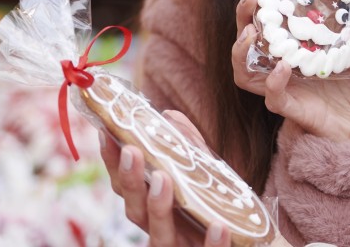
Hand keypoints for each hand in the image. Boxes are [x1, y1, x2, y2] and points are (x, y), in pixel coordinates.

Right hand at [99, 111, 233, 245]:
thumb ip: (188, 149)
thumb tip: (169, 115)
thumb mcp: (203, 176)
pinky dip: (212, 244)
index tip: (106, 132)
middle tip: (132, 151)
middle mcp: (160, 231)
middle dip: (131, 182)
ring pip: (160, 237)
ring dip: (158, 208)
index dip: (112, 163)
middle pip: (135, 211)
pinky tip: (219, 227)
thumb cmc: (215, 211)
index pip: (125, 188)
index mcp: (154, 210)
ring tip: (163, 179)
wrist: (243, 241)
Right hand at [231, 0, 349, 141]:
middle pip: (249, 34)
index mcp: (304, 41)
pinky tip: (283, 68)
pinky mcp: (294, 108)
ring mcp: (287, 85)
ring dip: (242, 47)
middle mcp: (288, 60)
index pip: (274, 9)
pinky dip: (273, 82)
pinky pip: (272, 96)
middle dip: (244, 12)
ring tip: (253, 30)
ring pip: (245, 66)